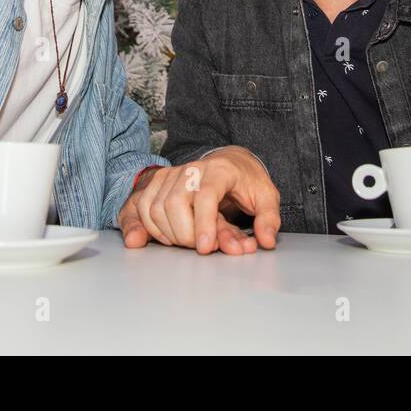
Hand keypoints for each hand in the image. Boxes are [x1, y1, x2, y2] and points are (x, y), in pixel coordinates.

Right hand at [117, 147, 280, 254]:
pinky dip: (150, 228)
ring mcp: (172, 173)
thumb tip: (266, 241)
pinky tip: (169, 237)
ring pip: (155, 207)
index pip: (206, 195)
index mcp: (220, 169)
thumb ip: (268, 218)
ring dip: (169, 233)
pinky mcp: (158, 181)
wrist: (230, 162)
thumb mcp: (267, 197)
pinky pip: (142, 207)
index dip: (204, 224)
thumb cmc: (247, 182)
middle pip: (174, 202)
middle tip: (201, 247)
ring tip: (190, 242)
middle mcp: (192, 168)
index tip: (206, 248)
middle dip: (185, 233)